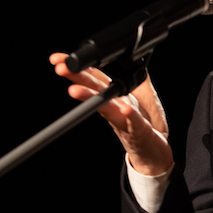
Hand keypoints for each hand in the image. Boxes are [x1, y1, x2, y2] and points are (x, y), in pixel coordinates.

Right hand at [50, 53, 173, 175]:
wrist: (155, 154)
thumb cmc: (147, 125)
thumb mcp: (144, 97)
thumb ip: (139, 80)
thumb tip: (136, 62)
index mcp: (116, 96)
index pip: (94, 77)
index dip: (78, 67)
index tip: (57, 59)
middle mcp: (117, 107)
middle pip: (95, 89)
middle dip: (77, 78)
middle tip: (60, 69)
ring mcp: (126, 121)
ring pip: (107, 107)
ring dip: (90, 98)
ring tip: (74, 90)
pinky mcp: (140, 132)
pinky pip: (135, 123)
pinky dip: (130, 117)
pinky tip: (125, 110)